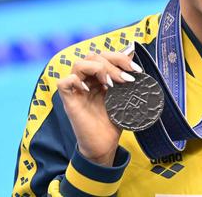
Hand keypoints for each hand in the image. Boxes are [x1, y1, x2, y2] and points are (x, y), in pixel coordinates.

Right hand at [56, 46, 140, 165]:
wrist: (105, 145)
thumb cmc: (113, 122)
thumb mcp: (124, 98)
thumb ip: (127, 80)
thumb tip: (135, 62)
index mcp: (99, 78)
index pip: (105, 55)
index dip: (121, 58)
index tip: (137, 70)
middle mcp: (87, 81)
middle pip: (94, 56)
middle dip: (113, 63)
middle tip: (127, 79)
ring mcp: (76, 90)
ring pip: (79, 64)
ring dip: (99, 69)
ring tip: (111, 84)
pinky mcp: (68, 101)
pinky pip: (64, 81)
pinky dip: (76, 81)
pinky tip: (89, 89)